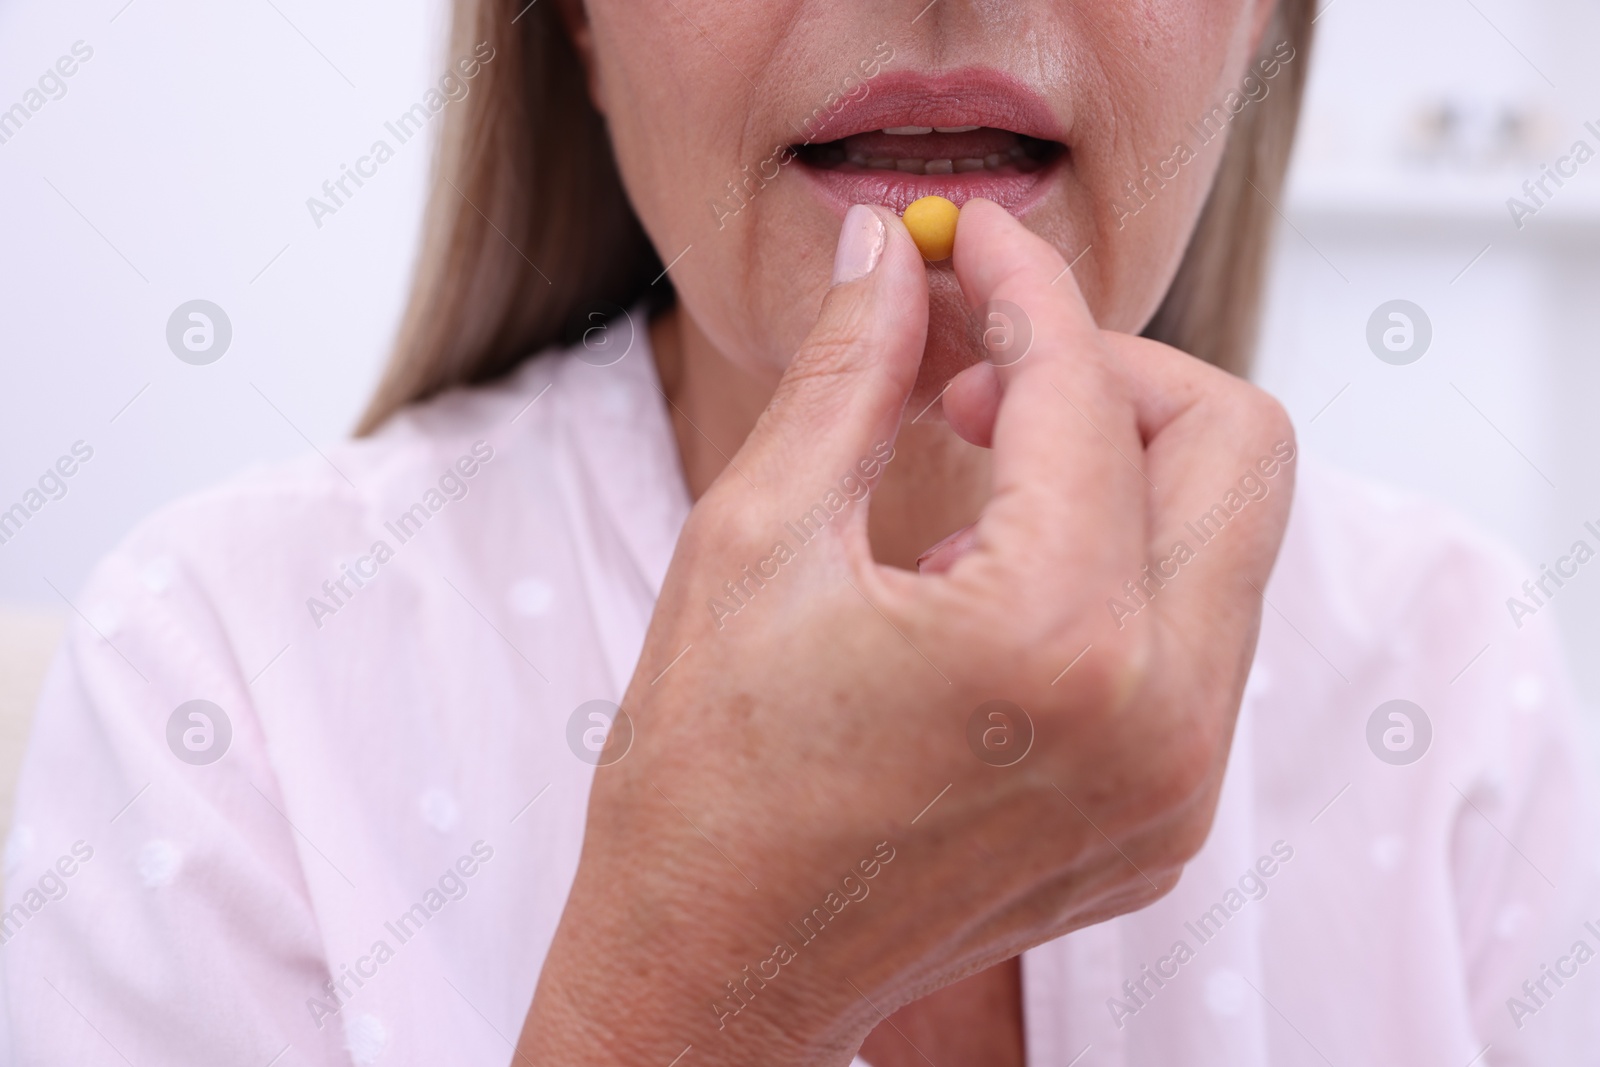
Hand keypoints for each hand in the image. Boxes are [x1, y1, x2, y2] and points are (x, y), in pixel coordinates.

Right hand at [518, 199, 1294, 1064]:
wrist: (714, 978)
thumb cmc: (701, 780)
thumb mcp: (754, 542)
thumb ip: (845, 374)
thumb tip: (885, 252)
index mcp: (1055, 641)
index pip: (1085, 390)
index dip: (1020, 281)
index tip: (964, 239)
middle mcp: (1162, 721)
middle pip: (1236, 447)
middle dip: (1114, 371)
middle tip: (984, 371)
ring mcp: (1178, 787)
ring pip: (1229, 544)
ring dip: (1119, 470)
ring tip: (970, 478)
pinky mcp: (1166, 825)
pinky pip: (1195, 641)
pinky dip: (1116, 571)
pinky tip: (989, 587)